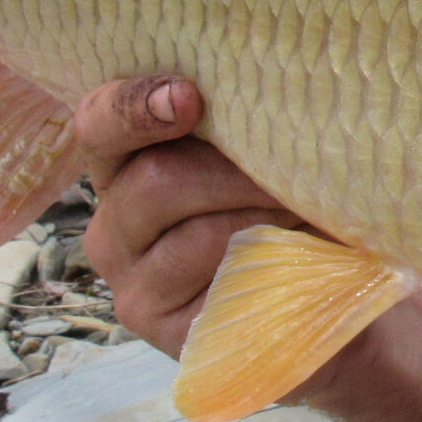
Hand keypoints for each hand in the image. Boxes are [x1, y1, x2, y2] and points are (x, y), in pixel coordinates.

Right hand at [74, 76, 293, 356]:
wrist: (324, 299)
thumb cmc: (283, 209)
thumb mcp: (251, 156)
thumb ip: (232, 125)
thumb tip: (260, 88)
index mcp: (120, 169)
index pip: (97, 126)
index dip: (135, 106)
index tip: (190, 97)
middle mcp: (113, 230)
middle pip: (157, 179)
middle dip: (238, 168)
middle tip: (301, 163)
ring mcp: (135, 288)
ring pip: (199, 234)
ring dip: (267, 213)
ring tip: (311, 206)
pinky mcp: (172, 333)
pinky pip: (225, 284)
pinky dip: (274, 259)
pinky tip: (303, 251)